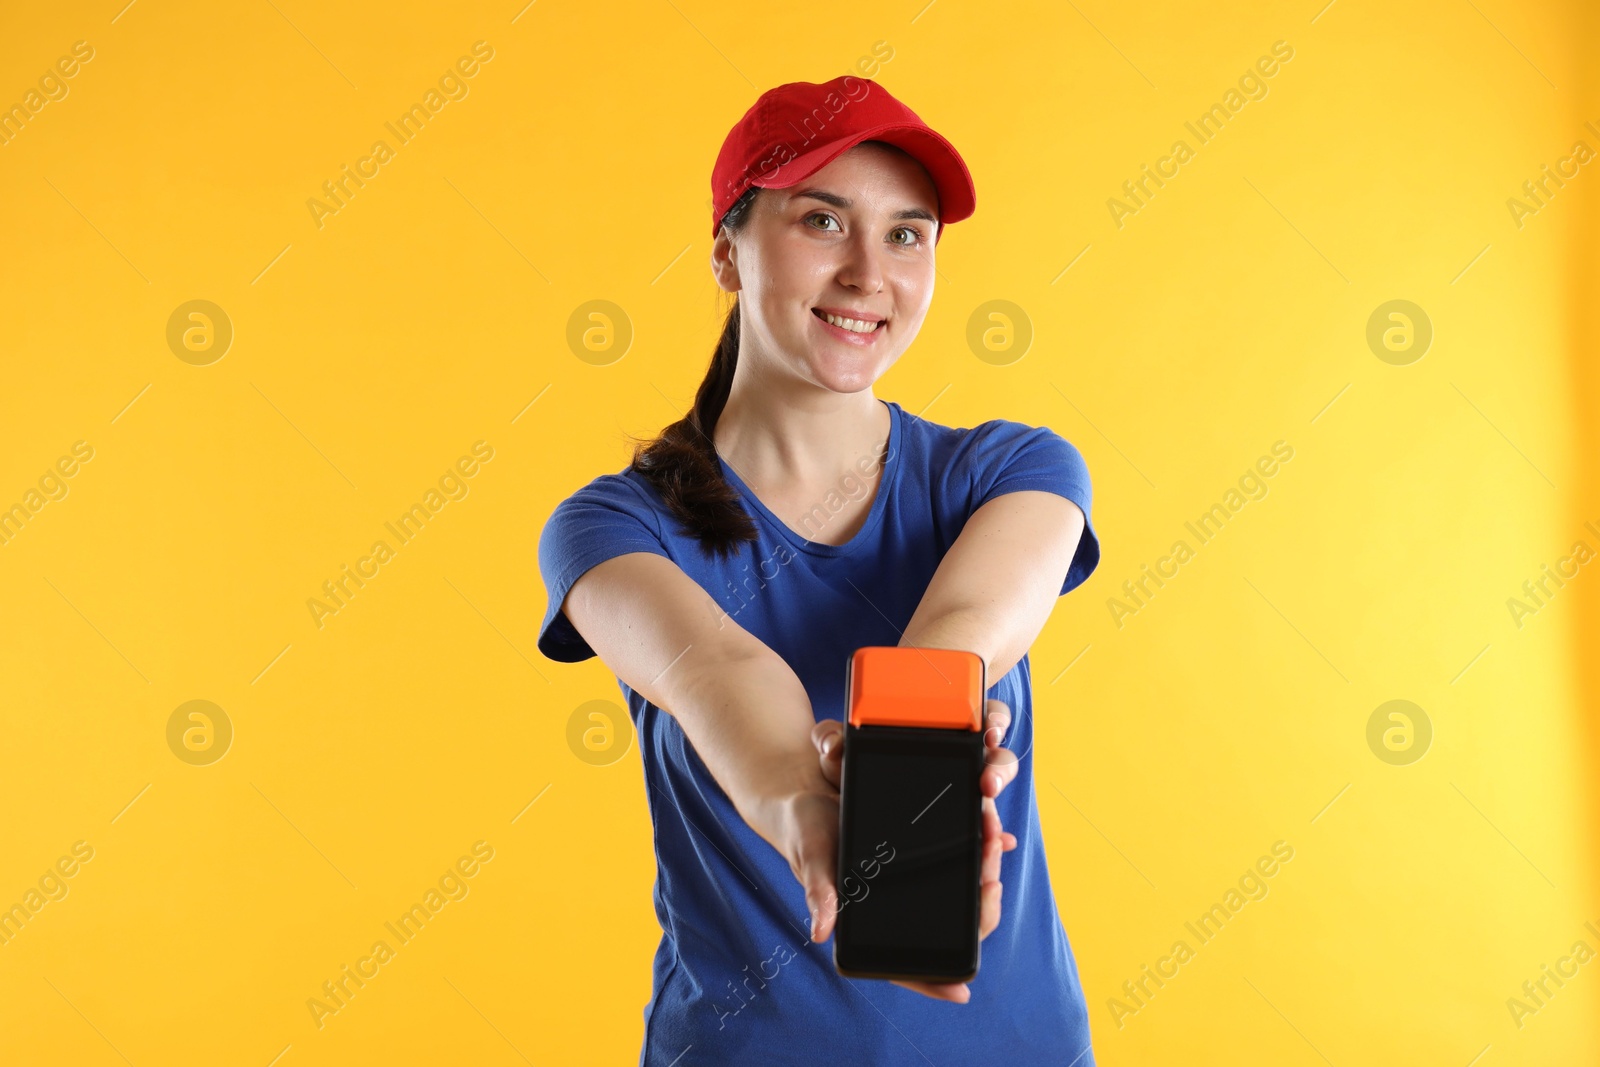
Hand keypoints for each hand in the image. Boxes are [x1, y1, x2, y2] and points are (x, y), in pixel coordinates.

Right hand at [806, 699, 1019, 1003]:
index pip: (904, 966)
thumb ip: (819, 892)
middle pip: (949, 928)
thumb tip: (821, 933)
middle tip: (991, 880)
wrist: (810, 790)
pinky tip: (999, 836)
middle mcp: (896, 909)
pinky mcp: (922, 854)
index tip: (961, 990)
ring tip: (994, 841)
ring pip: (962, 893)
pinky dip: (979, 849)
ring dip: (984, 872)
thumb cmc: (805, 831)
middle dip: (979, 908)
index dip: (933, 982)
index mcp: (867, 924)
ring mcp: (912, 884)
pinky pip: (958, 859)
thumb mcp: (812, 857)